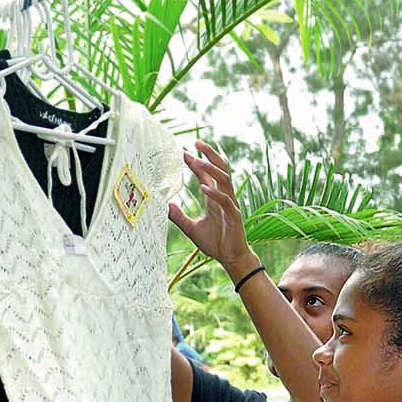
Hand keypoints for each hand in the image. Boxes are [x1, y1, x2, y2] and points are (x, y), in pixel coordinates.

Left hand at [166, 140, 255, 279]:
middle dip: (209, 154)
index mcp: (215, 198)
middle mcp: (224, 197)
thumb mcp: (191, 229)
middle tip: (196, 143)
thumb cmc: (216, 243)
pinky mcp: (234, 216)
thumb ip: (179, 217)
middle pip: (220, 169)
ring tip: (197, 161)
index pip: (207, 174)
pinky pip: (226, 201)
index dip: (197, 162)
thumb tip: (167, 205)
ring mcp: (231, 205)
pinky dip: (215, 193)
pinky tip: (204, 188)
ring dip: (211, 169)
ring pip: (224, 180)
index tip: (184, 152)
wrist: (231, 258)